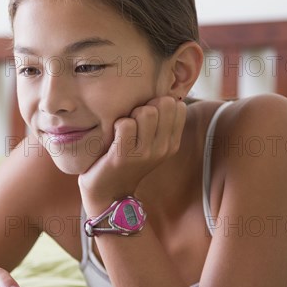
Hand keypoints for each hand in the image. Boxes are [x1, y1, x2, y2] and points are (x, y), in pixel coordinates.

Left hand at [78, 96, 186, 211]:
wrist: (107, 192)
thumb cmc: (126, 161)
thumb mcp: (151, 144)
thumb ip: (160, 122)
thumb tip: (164, 93)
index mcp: (172, 144)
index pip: (178, 106)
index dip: (160, 103)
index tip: (147, 116)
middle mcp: (162, 149)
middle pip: (162, 104)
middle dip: (145, 106)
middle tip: (133, 121)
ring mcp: (144, 153)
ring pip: (146, 112)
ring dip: (131, 115)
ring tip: (124, 129)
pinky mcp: (124, 156)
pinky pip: (125, 124)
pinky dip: (116, 125)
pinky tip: (114, 137)